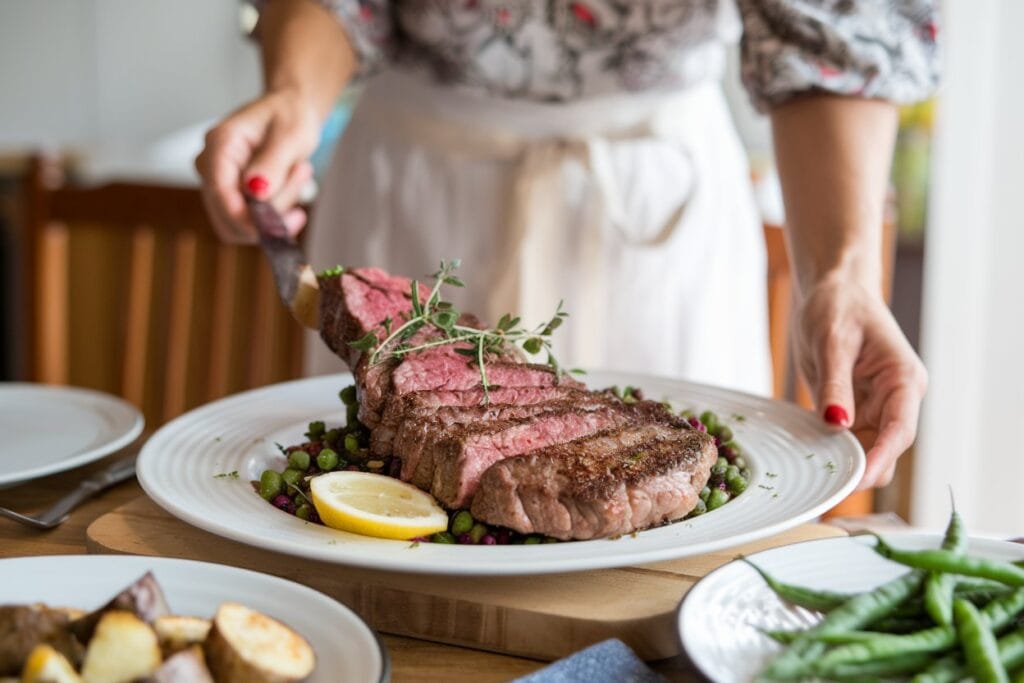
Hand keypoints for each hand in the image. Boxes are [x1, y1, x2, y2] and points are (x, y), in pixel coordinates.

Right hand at [195, 88, 319, 242]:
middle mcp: (211, 166)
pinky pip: (248, 225)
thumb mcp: (290, 134)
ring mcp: (218, 184)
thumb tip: (256, 192)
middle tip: (302, 175)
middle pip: (229, 214)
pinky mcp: (231, 197)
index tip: (277, 225)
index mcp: (220, 143)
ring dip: (277, 213)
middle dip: (270, 211)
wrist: (290, 112)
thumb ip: (272, 163)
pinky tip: (293, 197)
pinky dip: (275, 219)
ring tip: (299, 174)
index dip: (245, 216)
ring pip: (241, 225)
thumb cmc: (289, 115)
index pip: (220, 191)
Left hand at [794, 277, 927, 488]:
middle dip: (859, 470)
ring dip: (843, 464)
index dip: (880, 458)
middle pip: (885, 449)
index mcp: (903, 379)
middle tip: (823, 489)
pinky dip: (830, 450)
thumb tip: (837, 424)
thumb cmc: (837, 305)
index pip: (899, 430)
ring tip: (811, 480)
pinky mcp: (856, 408)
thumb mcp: (831, 341)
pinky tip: (808, 460)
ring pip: (866, 450)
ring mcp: (877, 405)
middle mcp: (897, 397)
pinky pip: (847, 439)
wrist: (832, 290)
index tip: (858, 480)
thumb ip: (835, 384)